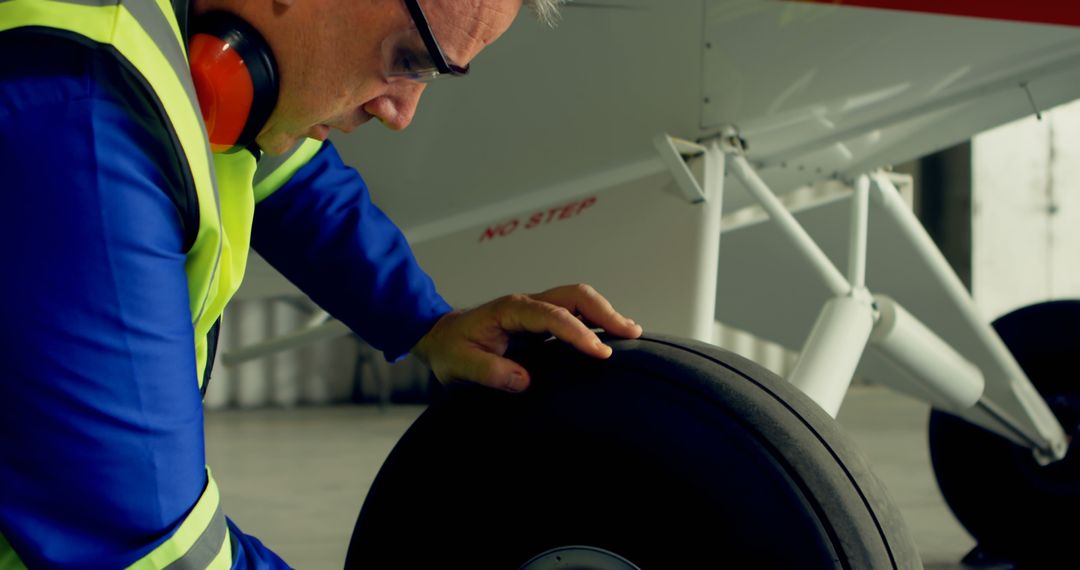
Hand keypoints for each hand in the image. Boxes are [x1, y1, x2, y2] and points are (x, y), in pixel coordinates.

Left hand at [411, 284, 642, 392]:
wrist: (439, 339)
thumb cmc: (449, 351)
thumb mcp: (459, 365)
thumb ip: (489, 372)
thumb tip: (525, 380)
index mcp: (510, 310)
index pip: (552, 315)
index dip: (578, 332)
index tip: (600, 353)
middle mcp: (527, 304)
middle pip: (575, 296)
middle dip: (605, 312)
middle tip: (631, 334)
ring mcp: (536, 311)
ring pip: (578, 301)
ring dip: (605, 314)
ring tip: (632, 333)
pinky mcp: (540, 322)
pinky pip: (574, 313)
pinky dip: (597, 321)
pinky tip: (612, 337)